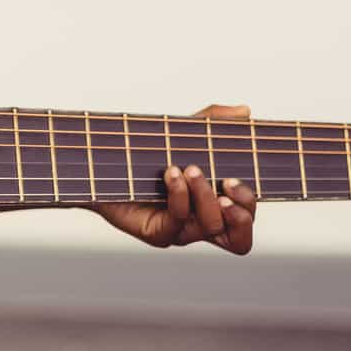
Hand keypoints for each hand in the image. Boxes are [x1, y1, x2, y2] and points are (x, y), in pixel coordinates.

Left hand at [89, 104, 257, 254]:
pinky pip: (178, 222)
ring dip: (205, 195)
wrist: (101, 160)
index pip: (245, 220)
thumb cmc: (146, 151)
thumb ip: (213, 122)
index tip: (236, 180)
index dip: (249, 207)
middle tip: (228, 183)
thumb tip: (244, 111)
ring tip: (190, 168)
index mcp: (213, 204)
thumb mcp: (183, 132)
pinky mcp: (157, 232)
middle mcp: (199, 222)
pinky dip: (179, 195)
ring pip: (209, 227)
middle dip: (241, 213)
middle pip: (239, 239)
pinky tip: (171, 174)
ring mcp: (179, 230)